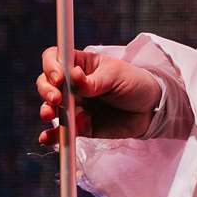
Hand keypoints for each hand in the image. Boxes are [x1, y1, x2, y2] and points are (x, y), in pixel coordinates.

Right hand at [35, 46, 162, 144]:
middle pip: (47, 83)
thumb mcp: (117, 76)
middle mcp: (73, 84)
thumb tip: (73, 76)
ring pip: (50, 107)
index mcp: (82, 64)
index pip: (56, 58)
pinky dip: (52, 135)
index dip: (51, 66)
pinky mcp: (79, 126)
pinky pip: (61, 131)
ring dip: (47, 111)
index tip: (59, 78)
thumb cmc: (135, 83)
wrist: (150, 110)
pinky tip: (47, 138)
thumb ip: (94, 81)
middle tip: (57, 99)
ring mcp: (74, 105)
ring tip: (52, 115)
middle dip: (46, 90)